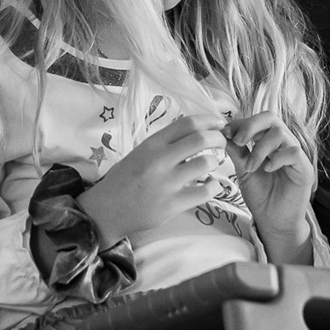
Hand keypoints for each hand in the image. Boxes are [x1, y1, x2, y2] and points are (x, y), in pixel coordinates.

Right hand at [77, 114, 225, 245]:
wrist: (107, 209)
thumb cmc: (124, 179)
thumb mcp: (141, 153)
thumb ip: (165, 144)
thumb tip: (195, 133)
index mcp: (152, 144)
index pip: (187, 123)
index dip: (209, 120)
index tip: (219, 123)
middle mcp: (160, 159)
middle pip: (201, 139)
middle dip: (219, 138)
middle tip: (222, 143)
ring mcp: (167, 182)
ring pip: (207, 163)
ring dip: (216, 162)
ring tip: (212, 165)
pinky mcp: (173, 204)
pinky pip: (206, 191)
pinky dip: (214, 186)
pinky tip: (210, 185)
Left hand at [225, 112, 315, 261]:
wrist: (273, 221)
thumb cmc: (261, 195)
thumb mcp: (243, 170)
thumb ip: (237, 151)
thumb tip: (222, 132)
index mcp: (269, 141)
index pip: (257, 120)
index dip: (241, 122)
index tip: (225, 133)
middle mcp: (283, 144)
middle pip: (270, 118)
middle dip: (250, 126)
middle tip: (237, 141)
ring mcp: (295, 155)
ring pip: (280, 133)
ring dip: (260, 148)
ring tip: (250, 167)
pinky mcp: (305, 169)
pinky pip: (294, 152)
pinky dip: (277, 158)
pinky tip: (267, 170)